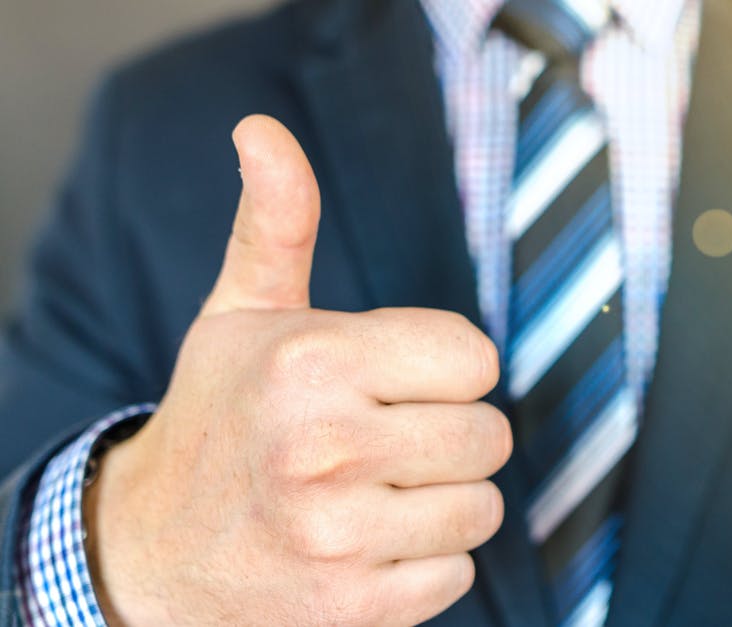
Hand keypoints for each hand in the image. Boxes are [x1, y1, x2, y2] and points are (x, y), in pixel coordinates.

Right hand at [84, 115, 510, 625]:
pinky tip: (366, 544)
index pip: (475, 357)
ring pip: (482, 506)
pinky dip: (423, 561)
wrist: (155, 550)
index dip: (444, 369)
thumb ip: (275, 223)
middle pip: (490, 434)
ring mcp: (340, 535)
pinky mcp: (355, 608)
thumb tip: (262, 131)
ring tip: (374, 491)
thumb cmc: (220, 419)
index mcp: (312, 361)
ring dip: (440, 500)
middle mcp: (326, 447)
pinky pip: (457, 573)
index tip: (398, 379)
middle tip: (384, 438)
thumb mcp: (241, 315)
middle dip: (447, 434)